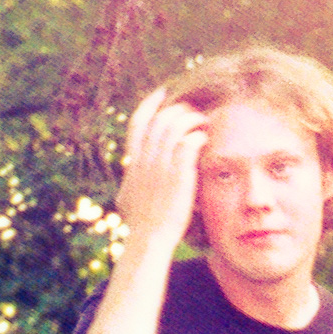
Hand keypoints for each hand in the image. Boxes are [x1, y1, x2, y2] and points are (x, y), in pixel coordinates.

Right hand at [116, 85, 207, 248]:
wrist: (148, 241)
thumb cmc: (142, 226)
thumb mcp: (129, 199)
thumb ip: (132, 182)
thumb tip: (128, 180)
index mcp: (133, 163)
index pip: (138, 123)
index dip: (151, 103)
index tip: (163, 92)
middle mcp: (144, 160)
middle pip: (161, 119)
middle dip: (179, 109)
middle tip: (194, 112)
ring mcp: (160, 167)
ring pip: (176, 126)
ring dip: (192, 120)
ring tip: (203, 123)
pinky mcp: (178, 176)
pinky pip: (189, 143)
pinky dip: (198, 136)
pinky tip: (204, 139)